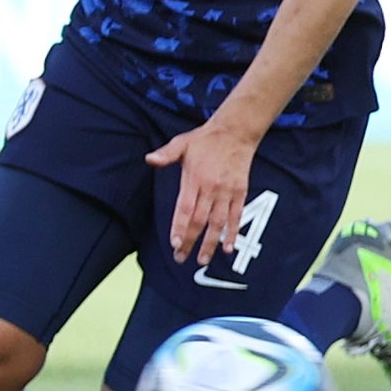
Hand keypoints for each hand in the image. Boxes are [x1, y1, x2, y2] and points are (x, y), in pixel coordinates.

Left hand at [146, 116, 263, 267]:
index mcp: (195, 178)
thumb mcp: (182, 143)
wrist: (236, 132)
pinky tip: (228, 247)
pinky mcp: (240, 192)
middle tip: (181, 258)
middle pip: (200, 221)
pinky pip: (236, 216)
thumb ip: (166, 154)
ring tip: (203, 259)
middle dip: (190, 241)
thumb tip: (150, 159)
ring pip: (218, 222)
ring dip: (211, 243)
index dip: (180, 227)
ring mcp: (227, 192)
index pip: (185, 208)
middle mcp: (211, 188)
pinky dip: (233, 232)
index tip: (175, 243)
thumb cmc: (206, 139)